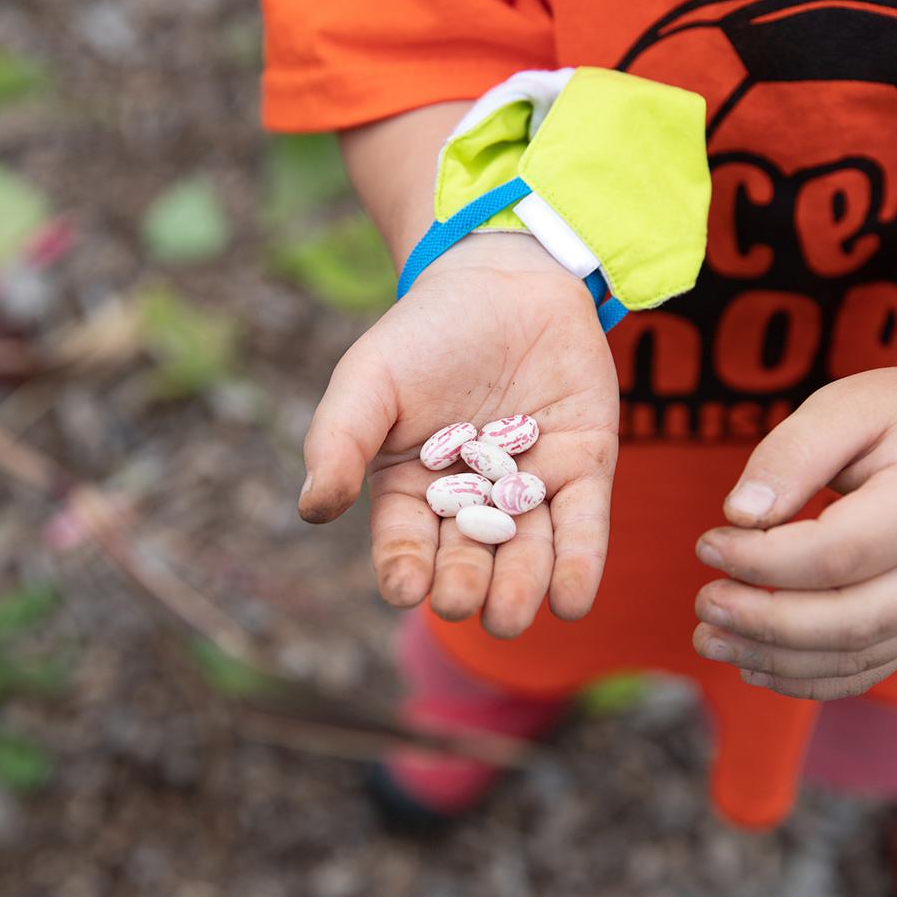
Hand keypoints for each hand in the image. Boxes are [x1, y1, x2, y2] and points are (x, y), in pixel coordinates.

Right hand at [299, 234, 618, 636]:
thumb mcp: (370, 378)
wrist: (506, 281)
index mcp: (414, 490)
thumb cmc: (426, 333)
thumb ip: (340, 439)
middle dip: (466, 585)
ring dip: (520, 587)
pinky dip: (579, 563)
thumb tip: (312, 508)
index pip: (406, 543)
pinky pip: (583, 524)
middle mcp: (475, 502)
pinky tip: (571, 599)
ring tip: (511, 615)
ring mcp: (532, 489)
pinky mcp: (584, 469)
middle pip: (469, 557)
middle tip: (463, 601)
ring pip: (527, 551)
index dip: (404, 568)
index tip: (404, 589)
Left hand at [692, 364, 896, 699]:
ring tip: (709, 638)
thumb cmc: (896, 417)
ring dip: (773, 659)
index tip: (707, 545)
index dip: (763, 560)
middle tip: (703, 602)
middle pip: (850, 620)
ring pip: (855, 656)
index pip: (838, 552)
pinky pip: (866, 669)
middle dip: (763, 621)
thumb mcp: (843, 406)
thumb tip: (739, 514)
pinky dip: (805, 678)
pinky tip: (752, 662)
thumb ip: (790, 454)